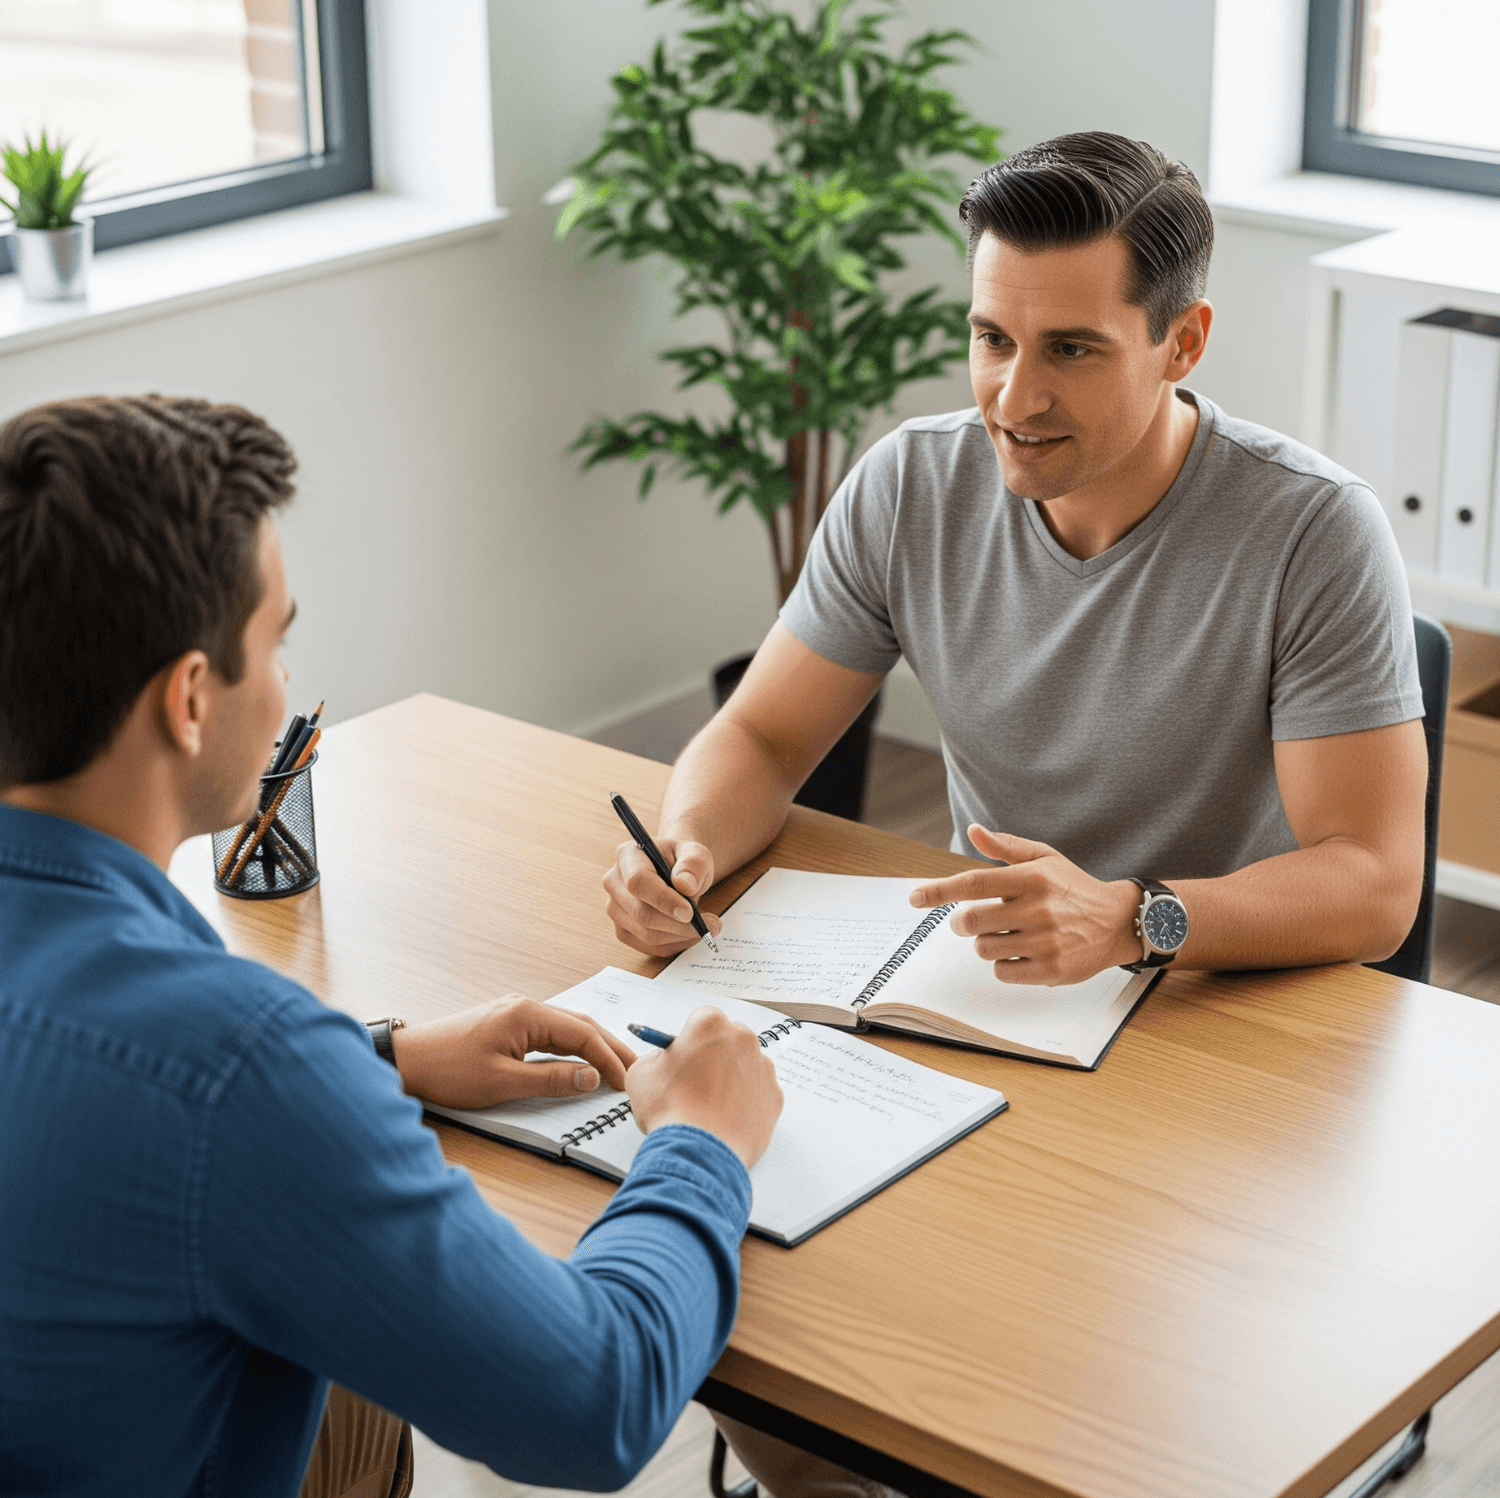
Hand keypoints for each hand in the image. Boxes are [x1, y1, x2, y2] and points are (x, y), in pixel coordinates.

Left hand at [391, 996, 635, 1108]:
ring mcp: (515, 1012)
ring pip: (566, 1026)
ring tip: (616, 1065)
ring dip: (592, 1045)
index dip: (608, 1058)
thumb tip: (591, 1077)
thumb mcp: (502, 1083)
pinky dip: (571, 1045)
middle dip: (610, 1047)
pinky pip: (550, 1031)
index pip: (583, 1033)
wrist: (407, 1060)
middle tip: (636, 1069)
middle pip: (581, 1024)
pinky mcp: (507, 1023)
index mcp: (527, 1014)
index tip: (626, 1080)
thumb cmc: (448, 1070)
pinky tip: (580, 1058)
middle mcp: (526, 1005)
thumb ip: (551, 1079)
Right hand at [602, 836, 722, 956]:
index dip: (663, 900)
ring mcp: (614, 908)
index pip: (638, 882)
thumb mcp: (696, 854)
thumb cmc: (684, 863)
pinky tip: (690, 934)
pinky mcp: (622, 930)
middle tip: (711, 924)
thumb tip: (684, 885)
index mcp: (627, 856)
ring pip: (646, 934)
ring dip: (680, 936)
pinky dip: (675, 944)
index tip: (690, 912)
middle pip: (640, 913)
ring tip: (705, 926)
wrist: (677, 874)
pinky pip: (649, 947)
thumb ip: (693, 865)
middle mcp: (614, 882)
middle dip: (678, 925)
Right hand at [627, 1006, 783, 1168]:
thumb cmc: (670, 1111)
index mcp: (710, 1025)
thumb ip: (655, 1058)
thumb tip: (664, 1061)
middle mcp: (742, 1040)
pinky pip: (758, 1093)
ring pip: (745, 1066)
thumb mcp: (640, 1075)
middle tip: (696, 1082)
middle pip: (728, 1039)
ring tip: (710, 1107)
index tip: (684, 1055)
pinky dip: (745, 1103)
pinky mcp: (774, 1097)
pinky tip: (725, 1119)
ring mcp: (763, 1068)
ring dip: (731, 1079)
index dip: (690, 1038)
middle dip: (714, 1055)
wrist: (698, 1152)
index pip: (702, 1018)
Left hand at [910, 826, 1141, 985]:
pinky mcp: (1051, 970)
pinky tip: (1021, 952)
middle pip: (971, 922)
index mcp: (1032, 878)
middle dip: (963, 923)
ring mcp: (1045, 942)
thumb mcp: (1044, 858)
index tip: (914, 897)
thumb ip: (1005, 847)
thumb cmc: (1073, 887)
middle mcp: (1038, 909)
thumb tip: (972, 831)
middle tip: (973, 921)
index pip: (974, 883)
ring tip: (1007, 934)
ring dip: (986, 943)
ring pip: (984, 949)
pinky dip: (1003, 964)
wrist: (1119, 921)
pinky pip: (1002, 972)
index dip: (939, 890)